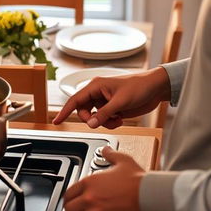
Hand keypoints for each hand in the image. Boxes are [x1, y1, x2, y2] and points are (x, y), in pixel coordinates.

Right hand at [52, 67, 170, 128]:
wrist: (155, 89)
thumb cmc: (139, 87)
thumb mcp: (120, 102)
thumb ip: (103, 114)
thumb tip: (90, 124)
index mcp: (95, 86)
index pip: (75, 100)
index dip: (64, 111)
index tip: (56, 121)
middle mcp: (98, 93)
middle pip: (83, 111)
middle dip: (91, 119)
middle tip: (102, 120)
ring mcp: (105, 101)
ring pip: (94, 117)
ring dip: (103, 122)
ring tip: (116, 119)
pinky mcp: (113, 108)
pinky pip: (104, 119)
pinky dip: (110, 122)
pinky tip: (120, 118)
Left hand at [64, 148, 144, 210]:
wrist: (148, 194)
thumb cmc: (137, 179)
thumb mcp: (122, 160)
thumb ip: (110, 154)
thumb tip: (106, 150)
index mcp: (90, 182)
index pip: (69, 192)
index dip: (68, 198)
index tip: (70, 201)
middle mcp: (89, 197)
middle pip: (69, 208)